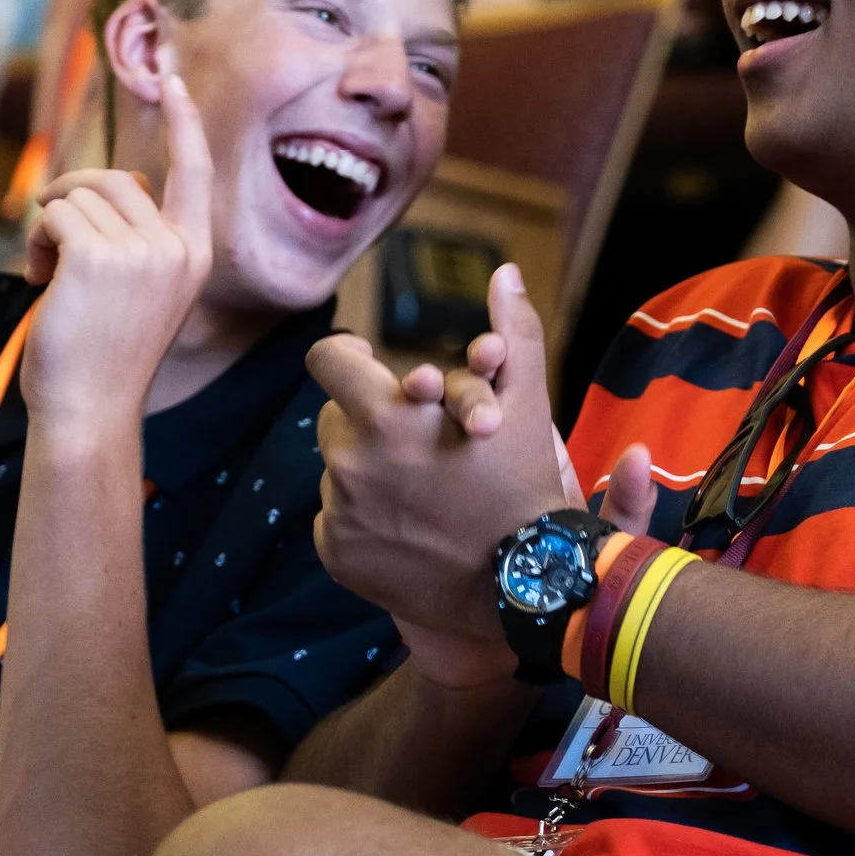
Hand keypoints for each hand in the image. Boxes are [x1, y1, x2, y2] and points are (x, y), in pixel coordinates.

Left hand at [18, 75, 212, 441]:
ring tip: (46, 275)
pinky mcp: (97, 257)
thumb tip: (114, 183)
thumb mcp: (143, 291)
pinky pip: (54, 216)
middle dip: (70, 199)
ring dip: (48, 227)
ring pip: (77, 196)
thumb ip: (140, 238)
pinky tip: (37, 280)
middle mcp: (177, 247)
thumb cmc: (104, 356)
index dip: (183, 123)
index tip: (172, 81)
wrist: (89, 411)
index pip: (195, 171)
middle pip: (113, 179)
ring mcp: (142, 252)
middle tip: (49, 243)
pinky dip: (34, 241)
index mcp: (196, 253)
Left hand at [309, 264, 572, 646]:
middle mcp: (351, 463)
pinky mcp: (336, 554)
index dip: (347, 356)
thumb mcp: (528, 400)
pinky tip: (409, 528)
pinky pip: (336, 519)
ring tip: (419, 489)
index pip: (327, 360)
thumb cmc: (524, 483)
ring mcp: (340, 514)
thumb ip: (513, 331)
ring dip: (369, 470)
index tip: (367, 362)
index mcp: (388, 414)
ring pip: (339, 469)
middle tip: (414, 437)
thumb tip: (505, 272)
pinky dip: (365, 519)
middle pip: (336, 417)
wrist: (523, 584)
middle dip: (370, 419)